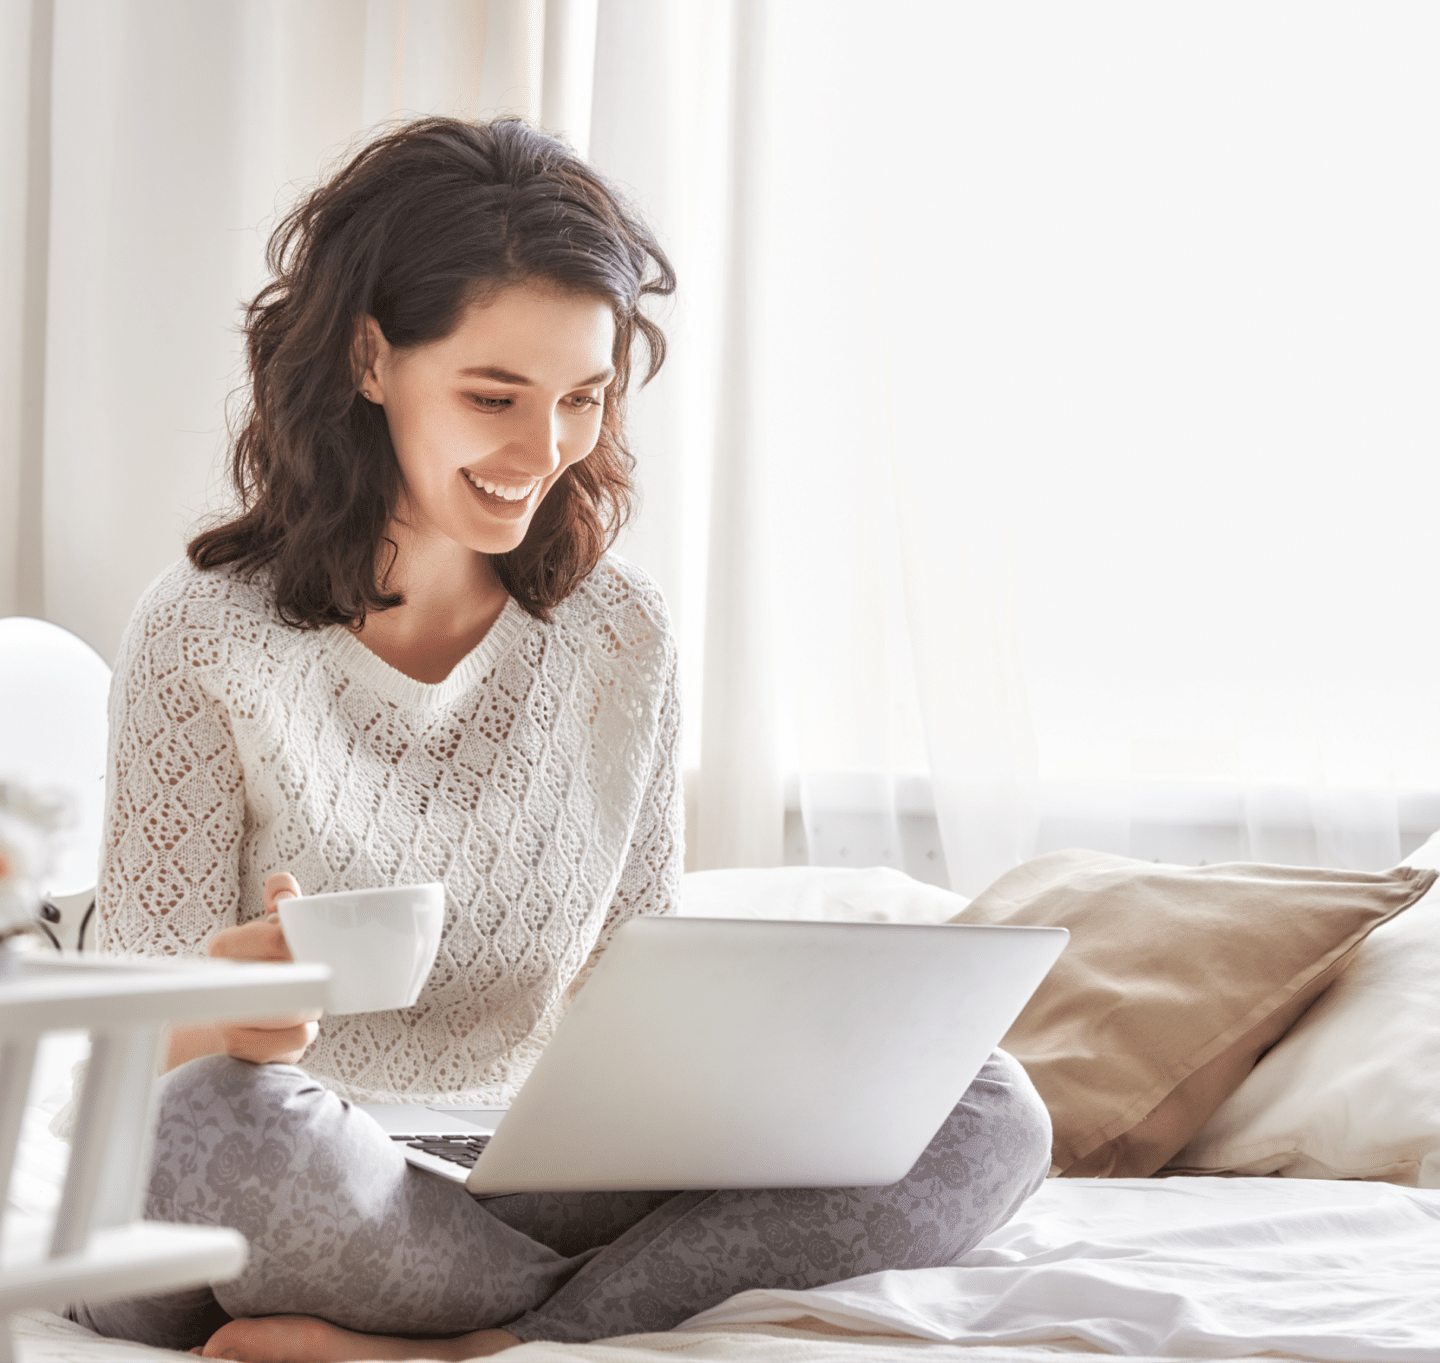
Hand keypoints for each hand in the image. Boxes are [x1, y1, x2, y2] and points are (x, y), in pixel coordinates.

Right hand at [208, 873, 322, 1064]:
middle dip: (311, 979)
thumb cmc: (253, 978)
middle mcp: (222, 981)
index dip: (300, 946)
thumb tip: (281, 882)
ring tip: (301, 1005)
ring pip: (298, 1010)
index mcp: (225, 947)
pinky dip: (303, 1034)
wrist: (216, 1037)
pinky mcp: (242, 1051)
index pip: (277, 937)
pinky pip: (296, 1038)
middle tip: (310, 980)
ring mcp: (226, 1019)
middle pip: (292, 975)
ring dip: (309, 1008)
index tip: (303, 952)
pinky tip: (292, 1030)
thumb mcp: (265, 937)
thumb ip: (278, 908)